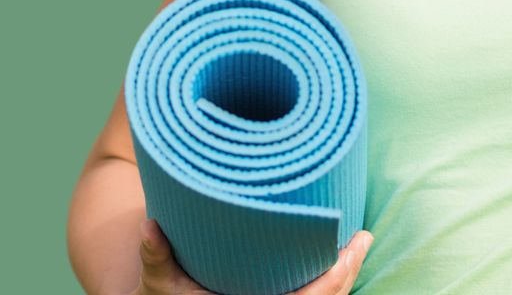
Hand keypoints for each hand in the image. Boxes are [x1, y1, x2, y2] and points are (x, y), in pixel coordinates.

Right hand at [130, 218, 373, 294]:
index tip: (352, 244)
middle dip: (348, 273)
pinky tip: (336, 264)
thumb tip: (149, 224)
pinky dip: (329, 288)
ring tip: (356, 246)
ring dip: (342, 279)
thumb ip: (155, 255)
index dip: (336, 277)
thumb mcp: (158, 284)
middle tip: (362, 237)